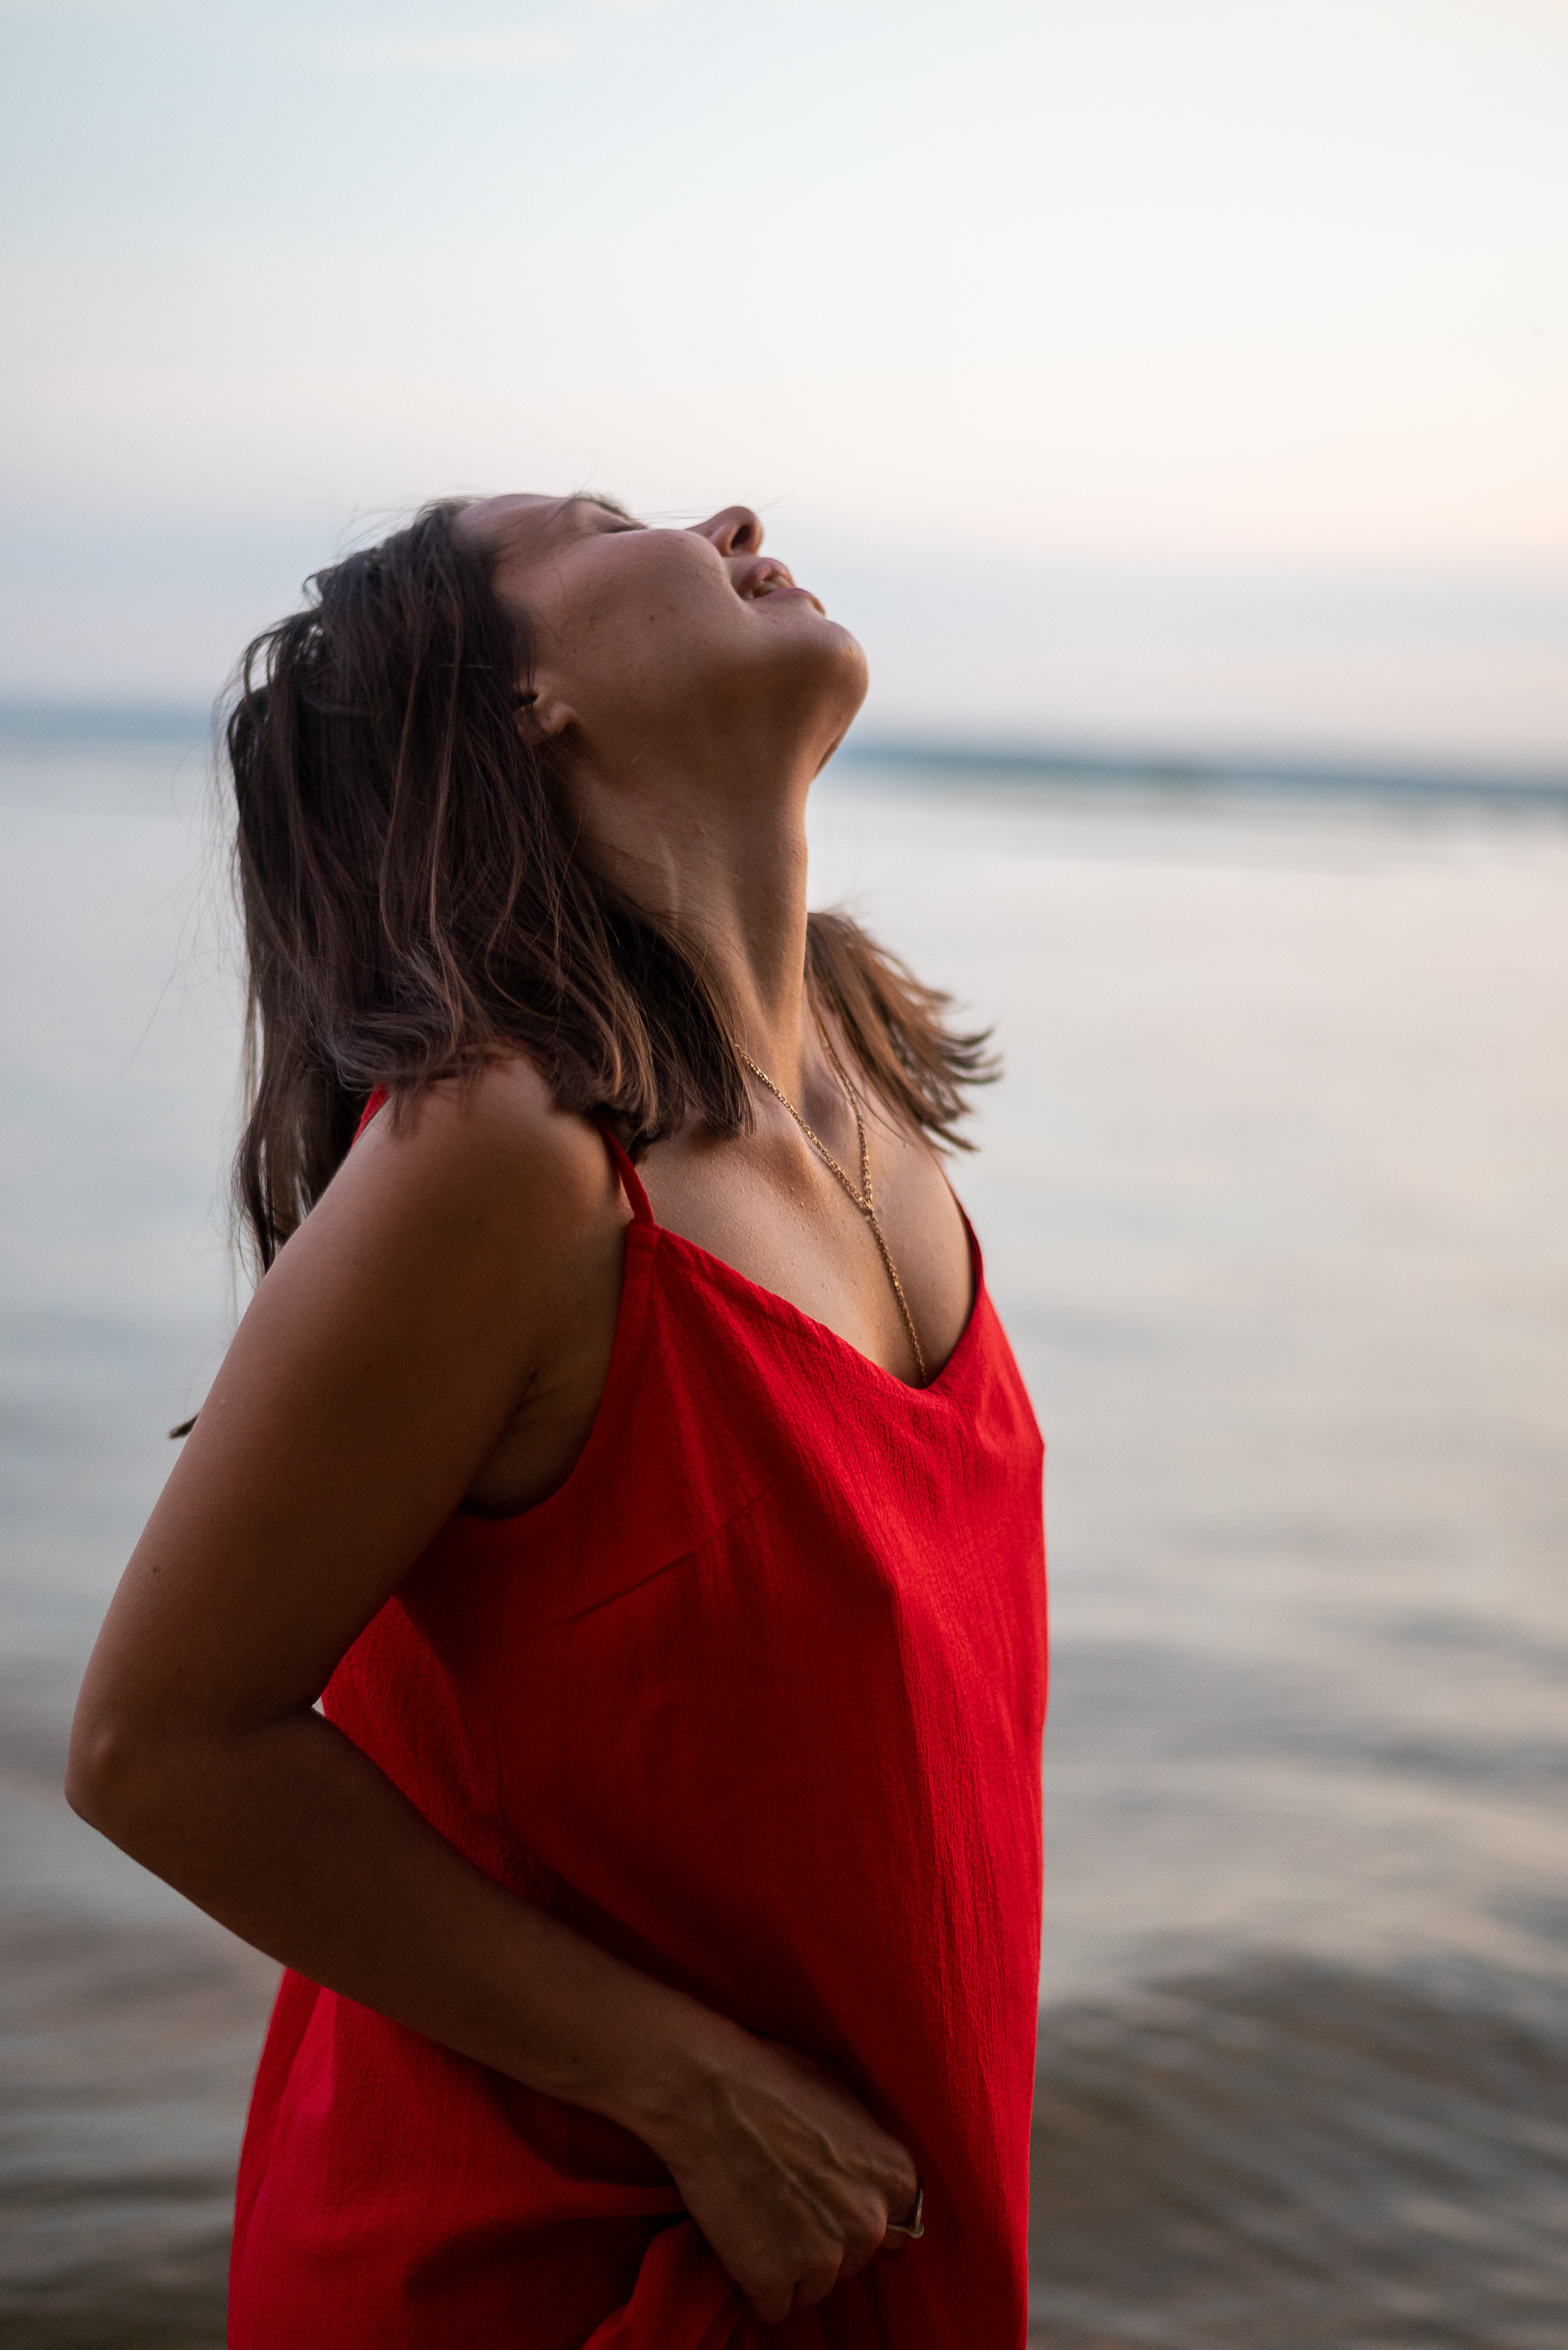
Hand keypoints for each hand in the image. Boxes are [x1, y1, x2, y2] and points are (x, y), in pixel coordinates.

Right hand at [638, 2028, 919, 2324]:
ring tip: (760, 2220)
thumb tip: (875, 2177)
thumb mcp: (846, 2096)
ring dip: (790, 2265)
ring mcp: (822, 2257)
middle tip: (787, 2205)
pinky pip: (773, 2307)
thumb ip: (870, 2149)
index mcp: (894, 2177)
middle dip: (825, 2240)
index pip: (895, 2225)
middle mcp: (868, 2222)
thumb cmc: (774, 2081)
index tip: (830, 2203)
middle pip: (854, 2258)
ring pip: (815, 2286)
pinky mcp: (773, 2280)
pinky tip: (742, 2247)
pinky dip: (756, 2286)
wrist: (708, 2093)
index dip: (856, 2213)